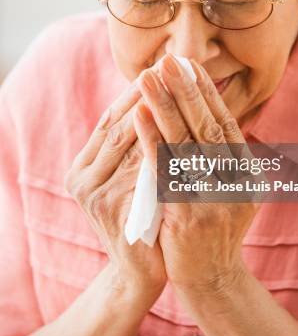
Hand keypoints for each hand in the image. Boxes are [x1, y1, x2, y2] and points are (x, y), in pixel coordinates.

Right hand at [64, 78, 166, 296]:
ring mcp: (93, 194)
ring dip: (151, 111)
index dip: (135, 92)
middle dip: (146, 94)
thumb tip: (160, 102)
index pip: (110, 119)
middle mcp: (82, 177)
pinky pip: (138, 170)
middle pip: (116, 125)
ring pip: (125, 142)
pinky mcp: (111, 210)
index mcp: (84, 166)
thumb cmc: (145, 217)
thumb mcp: (136, 178)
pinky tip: (177, 127)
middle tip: (168, 65)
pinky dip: (156, 146)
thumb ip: (140, 147)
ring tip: (174, 84)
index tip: (160, 66)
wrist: (142, 270)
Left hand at [133, 54, 258, 293]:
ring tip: (146, 76)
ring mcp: (213, 197)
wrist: (213, 279)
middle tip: (169, 58)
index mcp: (247, 171)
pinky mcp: (187, 213)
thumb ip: (231, 159)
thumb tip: (221, 118)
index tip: (191, 64)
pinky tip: (138, 114)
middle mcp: (234, 180)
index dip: (208, 91)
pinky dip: (152, 138)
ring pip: (185, 141)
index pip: (225, 122)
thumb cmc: (218, 231)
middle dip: (185, 89)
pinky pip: (164, 169)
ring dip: (164, 104)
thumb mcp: (237, 193)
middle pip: (206, 124)